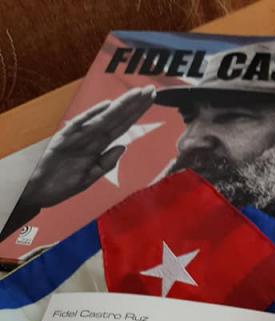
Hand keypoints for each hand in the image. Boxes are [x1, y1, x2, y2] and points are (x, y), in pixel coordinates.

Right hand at [20, 86, 155, 208]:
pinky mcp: (62, 141)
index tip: (150, 100)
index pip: (120, 126)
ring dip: (120, 107)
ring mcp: (76, 138)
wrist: (36, 191)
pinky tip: (107, 106)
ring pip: (103, 119)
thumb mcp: (89, 177)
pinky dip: (92, 117)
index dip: (136, 113)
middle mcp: (89, 137)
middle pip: (116, 118)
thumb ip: (105, 162)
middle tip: (151, 90)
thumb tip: (123, 147)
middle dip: (134, 104)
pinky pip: (80, 126)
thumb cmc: (62, 183)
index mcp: (96, 145)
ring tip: (138, 94)